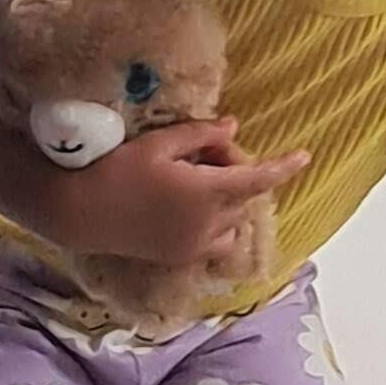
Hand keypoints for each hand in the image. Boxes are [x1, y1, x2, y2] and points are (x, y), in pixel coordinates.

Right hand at [76, 121, 308, 268]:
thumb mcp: (159, 144)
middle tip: (206, 151)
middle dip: (236, 171)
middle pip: (245, 195)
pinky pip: (217, 241)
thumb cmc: (117, 170)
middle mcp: (208, 223)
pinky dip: (217, 223)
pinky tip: (192, 207)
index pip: (258, 179)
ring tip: (196, 179)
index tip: (304, 156)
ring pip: (233, 220)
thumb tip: (232, 128)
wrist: (81, 213)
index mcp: (207, 192)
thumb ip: (201, 135)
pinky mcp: (181, 256)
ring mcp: (196, 244)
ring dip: (228, 199)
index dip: (284, 167)